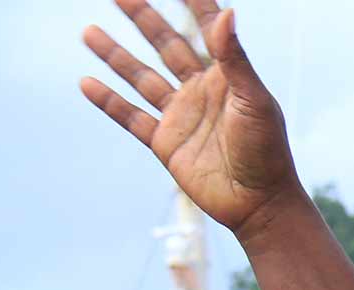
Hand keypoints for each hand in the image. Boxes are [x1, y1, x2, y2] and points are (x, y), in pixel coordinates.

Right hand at [80, 0, 302, 237]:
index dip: (192, 2)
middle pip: (165, 44)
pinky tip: (86, 82)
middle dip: (142, 17)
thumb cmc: (267, 151)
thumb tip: (225, 10)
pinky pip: (132, 117)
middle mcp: (201, 91)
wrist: (260, 204)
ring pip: (141, 77)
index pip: (205, 28)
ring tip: (88, 31)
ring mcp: (181, 116)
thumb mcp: (253, 100)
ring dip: (115, 55)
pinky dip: (109, 101)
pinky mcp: (167, 144)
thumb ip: (235, 58)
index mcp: (226, 77)